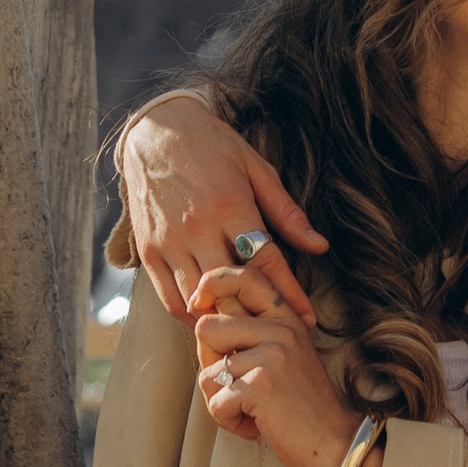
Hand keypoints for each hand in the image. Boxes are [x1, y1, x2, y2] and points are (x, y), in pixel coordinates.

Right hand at [117, 94, 326, 324]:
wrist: (155, 132)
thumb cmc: (213, 147)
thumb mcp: (256, 168)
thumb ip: (286, 212)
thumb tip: (320, 247)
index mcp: (229, 205)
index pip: (265, 262)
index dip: (289, 295)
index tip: (306, 318)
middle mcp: (197, 228)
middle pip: (231, 289)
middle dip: (257, 315)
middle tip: (278, 332)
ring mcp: (168, 242)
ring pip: (198, 301)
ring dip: (223, 320)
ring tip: (247, 333)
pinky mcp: (147, 252)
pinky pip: (170, 299)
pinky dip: (191, 317)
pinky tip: (211, 319)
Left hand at [189, 268, 379, 466]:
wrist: (334, 446)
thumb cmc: (299, 405)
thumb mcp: (282, 356)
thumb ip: (251, 331)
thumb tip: (200, 310)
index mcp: (285, 317)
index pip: (243, 275)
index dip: (212, 283)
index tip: (199, 304)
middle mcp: (281, 329)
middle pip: (207, 326)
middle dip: (210, 363)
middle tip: (235, 386)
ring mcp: (273, 355)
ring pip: (207, 371)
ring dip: (219, 399)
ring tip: (249, 409)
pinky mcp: (261, 386)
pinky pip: (215, 402)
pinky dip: (228, 422)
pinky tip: (255, 426)